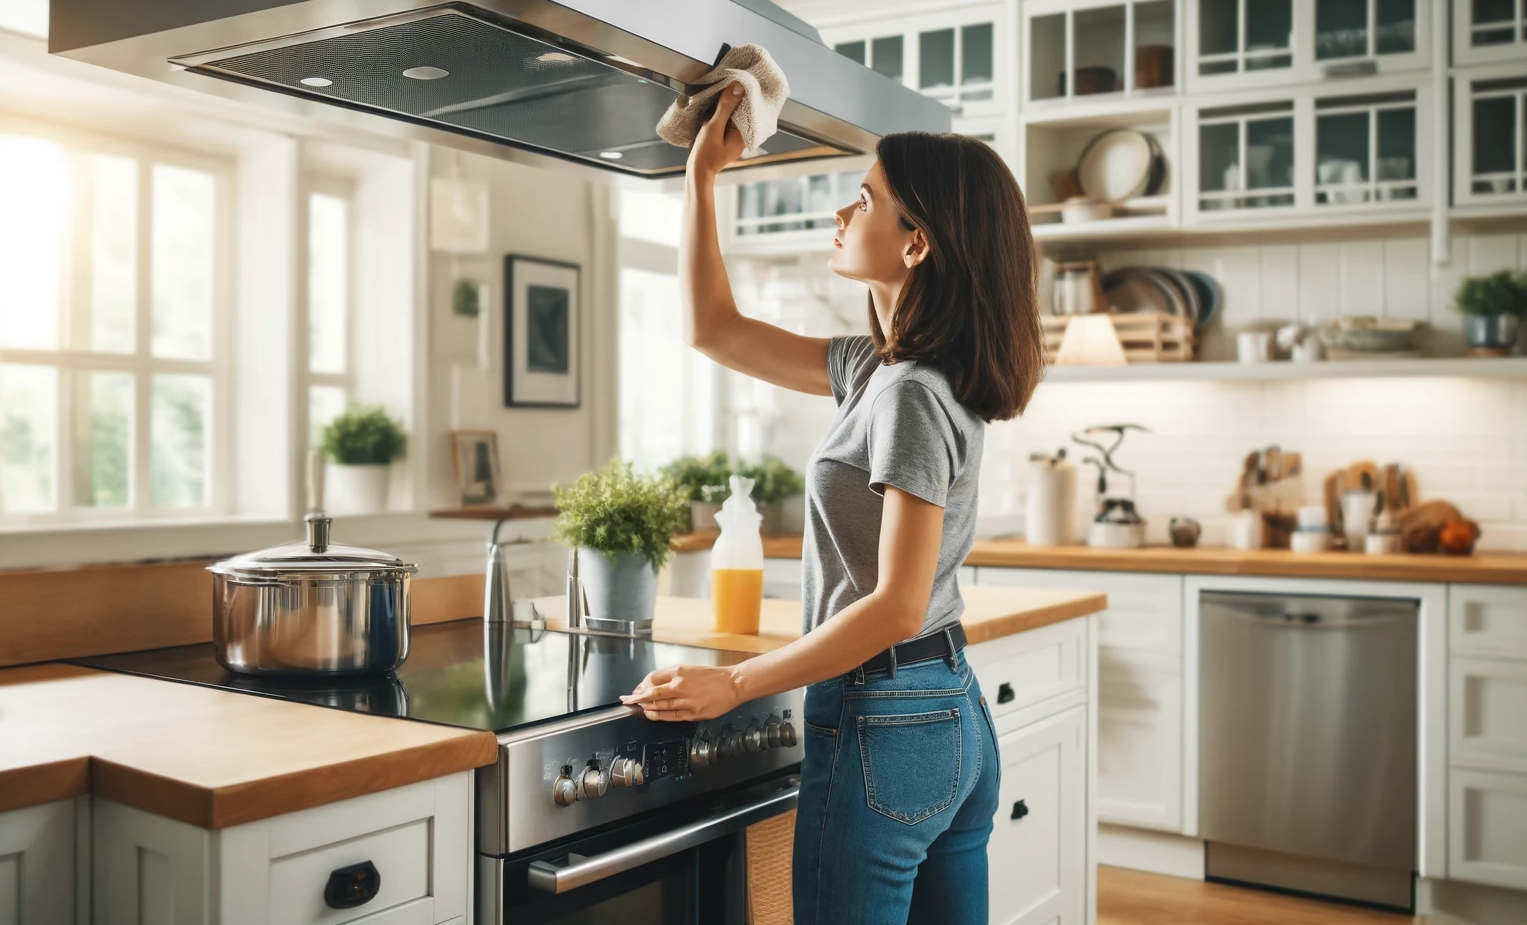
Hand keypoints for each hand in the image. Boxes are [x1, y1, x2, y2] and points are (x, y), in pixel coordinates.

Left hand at [621, 663, 744, 720]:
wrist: (733, 684)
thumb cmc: (712, 676)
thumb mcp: (689, 669)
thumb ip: (671, 676)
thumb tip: (653, 685)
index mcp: (679, 671)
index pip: (652, 678)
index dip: (641, 685)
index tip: (636, 690)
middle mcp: (680, 685)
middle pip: (652, 692)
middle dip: (637, 697)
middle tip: (627, 700)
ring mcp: (686, 700)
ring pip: (659, 705)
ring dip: (646, 707)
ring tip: (637, 708)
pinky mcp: (692, 713)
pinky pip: (671, 716)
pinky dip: (658, 715)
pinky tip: (651, 714)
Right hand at [686, 82, 746, 180]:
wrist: (696, 172)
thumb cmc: (705, 154)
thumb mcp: (714, 127)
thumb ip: (725, 108)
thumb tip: (736, 87)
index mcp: (743, 136)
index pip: (749, 111)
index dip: (746, 96)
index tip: (742, 82)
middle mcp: (741, 138)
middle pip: (741, 114)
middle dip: (736, 100)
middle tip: (731, 84)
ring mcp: (732, 139)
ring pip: (733, 118)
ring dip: (727, 107)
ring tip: (723, 91)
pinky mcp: (724, 139)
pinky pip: (726, 123)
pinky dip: (722, 115)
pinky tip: (715, 108)